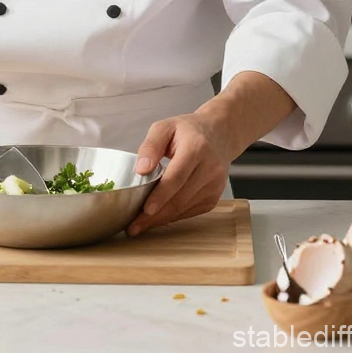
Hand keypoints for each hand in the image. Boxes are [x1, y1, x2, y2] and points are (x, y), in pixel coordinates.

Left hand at [126, 114, 230, 236]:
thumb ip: (150, 146)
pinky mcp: (214, 197)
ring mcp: (215, 185)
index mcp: (197, 148)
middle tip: (133, 226)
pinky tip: (157, 217)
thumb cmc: (188, 131)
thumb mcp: (165, 127)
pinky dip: (172, 216)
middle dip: (155, 215)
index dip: (161, 195)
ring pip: (184, 208)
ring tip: (140, 224)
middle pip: (180, 197)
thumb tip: (141, 170)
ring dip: (161, 219)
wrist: (219, 134)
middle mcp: (210, 168)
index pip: (177, 176)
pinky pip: (190, 211)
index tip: (145, 210)